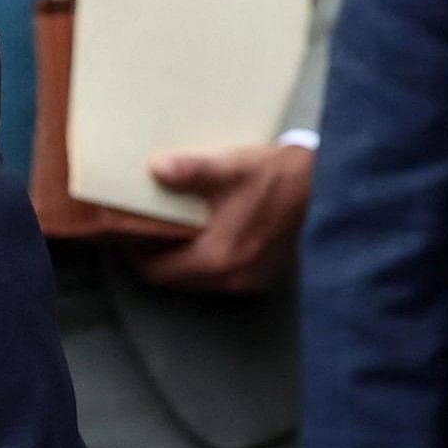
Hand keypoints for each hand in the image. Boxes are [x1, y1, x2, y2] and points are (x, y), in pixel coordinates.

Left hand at [135, 141, 312, 292]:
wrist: (328, 185)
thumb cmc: (277, 175)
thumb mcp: (231, 166)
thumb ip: (192, 170)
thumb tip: (156, 168)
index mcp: (219, 259)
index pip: (158, 272)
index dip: (133, 254)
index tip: (120, 232)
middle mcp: (235, 279)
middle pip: (175, 279)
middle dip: (154, 257)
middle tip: (138, 229)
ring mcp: (253, 281)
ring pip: (198, 280)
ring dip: (180, 260)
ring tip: (166, 230)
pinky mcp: (266, 276)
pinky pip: (221, 276)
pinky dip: (205, 261)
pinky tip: (200, 235)